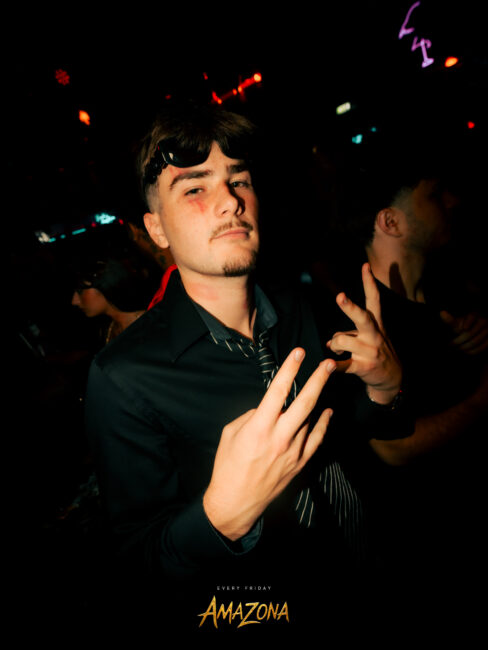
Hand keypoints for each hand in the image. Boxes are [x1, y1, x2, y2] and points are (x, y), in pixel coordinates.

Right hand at [203, 349, 334, 540]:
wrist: (235, 502)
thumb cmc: (227, 466)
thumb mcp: (230, 433)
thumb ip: (251, 416)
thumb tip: (267, 407)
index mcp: (259, 427)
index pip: (278, 391)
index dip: (290, 369)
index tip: (299, 352)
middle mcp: (279, 437)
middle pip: (305, 402)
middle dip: (318, 379)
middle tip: (328, 363)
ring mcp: (293, 451)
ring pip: (311, 418)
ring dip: (318, 398)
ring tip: (324, 380)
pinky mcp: (300, 463)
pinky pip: (316, 439)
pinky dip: (324, 424)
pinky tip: (328, 412)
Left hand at [326, 263, 401, 403]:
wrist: (392, 379)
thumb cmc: (376, 352)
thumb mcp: (369, 338)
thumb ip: (350, 334)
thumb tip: (330, 342)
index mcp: (376, 324)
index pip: (374, 300)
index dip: (369, 282)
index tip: (364, 266)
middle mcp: (374, 335)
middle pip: (362, 317)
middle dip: (349, 307)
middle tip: (340, 296)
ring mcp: (370, 351)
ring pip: (342, 340)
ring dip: (334, 344)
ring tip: (337, 351)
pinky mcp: (363, 367)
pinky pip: (342, 365)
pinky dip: (333, 366)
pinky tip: (329, 365)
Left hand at [440, 310, 487, 355]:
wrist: (475, 333)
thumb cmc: (463, 326)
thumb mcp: (457, 322)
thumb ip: (450, 320)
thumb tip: (442, 313)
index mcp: (475, 315)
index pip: (472, 316)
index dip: (467, 322)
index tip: (462, 329)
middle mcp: (483, 321)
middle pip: (470, 333)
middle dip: (458, 340)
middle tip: (451, 344)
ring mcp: (487, 331)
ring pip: (475, 341)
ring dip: (463, 347)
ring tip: (457, 348)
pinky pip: (481, 347)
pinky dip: (472, 351)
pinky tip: (465, 351)